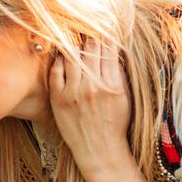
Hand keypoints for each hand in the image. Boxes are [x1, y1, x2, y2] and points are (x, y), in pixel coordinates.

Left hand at [49, 34, 133, 181]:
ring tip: (75, 40)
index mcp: (113, 86)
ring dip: (74, 45)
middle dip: (91, 37)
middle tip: (89, 30)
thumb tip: (113, 50)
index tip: (104, 30)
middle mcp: (93, 87)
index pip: (108, 50)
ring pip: (72, 55)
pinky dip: (60, 60)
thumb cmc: (115, 125)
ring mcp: (74, 92)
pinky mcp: (59, 98)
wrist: (99, 151)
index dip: (106, 36)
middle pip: (91, 49)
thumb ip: (119, 74)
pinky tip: (63, 57)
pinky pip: (56, 70)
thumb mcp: (124, 98)